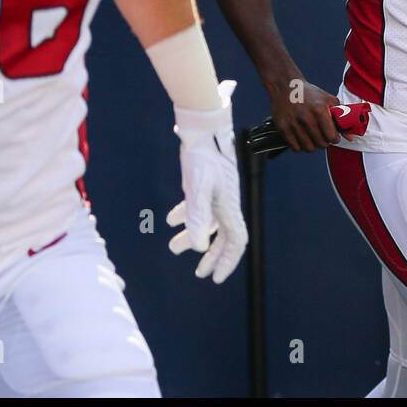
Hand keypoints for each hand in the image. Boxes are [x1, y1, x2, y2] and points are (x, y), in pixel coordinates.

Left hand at [166, 81, 247, 284]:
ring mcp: (216, 193)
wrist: (201, 128)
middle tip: (200, 273)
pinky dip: (186, 216)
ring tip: (174, 248)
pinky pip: (199, 206)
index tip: (215, 278)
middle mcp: (226, 203)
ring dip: (194, 237)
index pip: (235, 241)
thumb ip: (198, 218)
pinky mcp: (205, 184)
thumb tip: (198, 247)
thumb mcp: (197, 188)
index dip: (227, 261)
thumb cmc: (201, 157)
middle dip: (212, 256)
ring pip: (209, 222)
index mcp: (228, 207)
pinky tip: (171, 221)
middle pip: (224, 236)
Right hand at [267, 78, 341, 152]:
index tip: (334, 137)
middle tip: (323, 137)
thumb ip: (341, 117)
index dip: (335, 139)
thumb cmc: (309, 94)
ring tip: (313, 138)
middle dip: (325, 142)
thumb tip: (350, 137)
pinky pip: (295, 148)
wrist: (285, 86)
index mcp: (319, 110)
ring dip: (313, 146)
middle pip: (321, 144)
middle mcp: (306, 118)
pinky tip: (302, 138)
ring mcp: (293, 124)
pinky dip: (300, 146)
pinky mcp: (282, 128)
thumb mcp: (328, 100)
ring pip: (308, 148)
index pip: (331, 136)